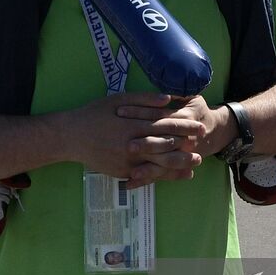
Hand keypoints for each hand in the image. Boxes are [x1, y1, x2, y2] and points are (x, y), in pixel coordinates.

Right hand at [66, 92, 203, 183]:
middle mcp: (133, 143)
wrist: (72, 136)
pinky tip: (178, 175)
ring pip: (160, 164)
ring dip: (180, 163)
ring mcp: (128, 160)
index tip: (199, 125)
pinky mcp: (123, 171)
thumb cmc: (95, 114)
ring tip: (195, 162)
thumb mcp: (118, 99)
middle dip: (187, 146)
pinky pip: (147, 175)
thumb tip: (168, 99)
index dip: (185, 126)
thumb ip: (144, 99)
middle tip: (203, 144)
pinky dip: (164, 175)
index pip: (166, 125)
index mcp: (134, 124)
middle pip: (167, 146)